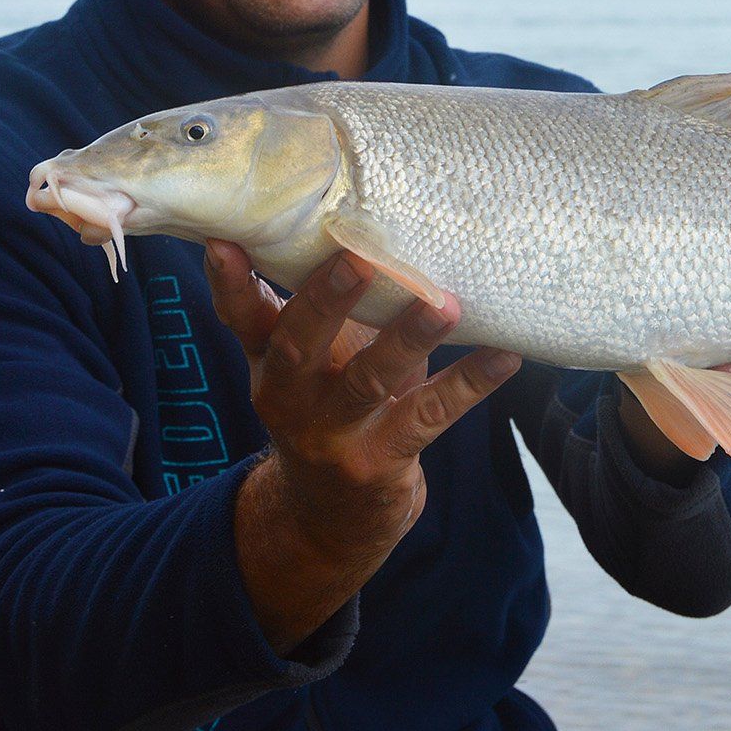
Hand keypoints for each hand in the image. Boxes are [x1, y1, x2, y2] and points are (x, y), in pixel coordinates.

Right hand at [205, 240, 520, 650]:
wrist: (331, 517)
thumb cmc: (327, 406)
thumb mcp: (304, 363)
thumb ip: (310, 305)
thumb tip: (348, 214)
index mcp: (268, 362)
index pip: (241, 316)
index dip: (229, 280)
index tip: (225, 240)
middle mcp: (289, 398)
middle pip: (299, 344)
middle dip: (326, 300)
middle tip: (358, 257)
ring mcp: (333, 434)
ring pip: (369, 380)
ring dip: (409, 338)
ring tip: (446, 304)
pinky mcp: (380, 460)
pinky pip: (430, 416)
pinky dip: (471, 384)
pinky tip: (505, 356)